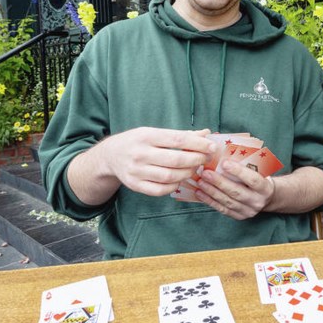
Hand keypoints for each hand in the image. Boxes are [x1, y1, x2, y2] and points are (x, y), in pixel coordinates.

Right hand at [101, 127, 215, 196]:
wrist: (110, 155)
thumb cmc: (138, 142)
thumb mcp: (155, 132)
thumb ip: (180, 135)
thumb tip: (206, 133)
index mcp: (146, 136)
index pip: (177, 139)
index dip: (198, 144)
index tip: (211, 147)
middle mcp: (140, 153)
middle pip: (176, 160)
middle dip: (196, 160)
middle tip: (206, 159)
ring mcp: (136, 171)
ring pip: (170, 177)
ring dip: (188, 173)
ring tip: (194, 169)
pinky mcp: (135, 185)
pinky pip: (160, 190)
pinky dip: (174, 186)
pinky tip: (179, 179)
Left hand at [195, 159, 275, 219]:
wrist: (267, 198)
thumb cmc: (259, 178)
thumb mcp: (259, 171)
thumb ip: (246, 165)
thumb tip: (224, 154)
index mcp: (265, 188)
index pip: (253, 179)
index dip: (238, 171)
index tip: (224, 163)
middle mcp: (257, 201)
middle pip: (236, 192)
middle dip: (219, 182)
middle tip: (205, 173)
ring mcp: (248, 211)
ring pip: (227, 202)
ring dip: (211, 191)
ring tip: (200, 182)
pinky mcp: (239, 216)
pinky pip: (222, 209)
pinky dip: (209, 201)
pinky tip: (200, 193)